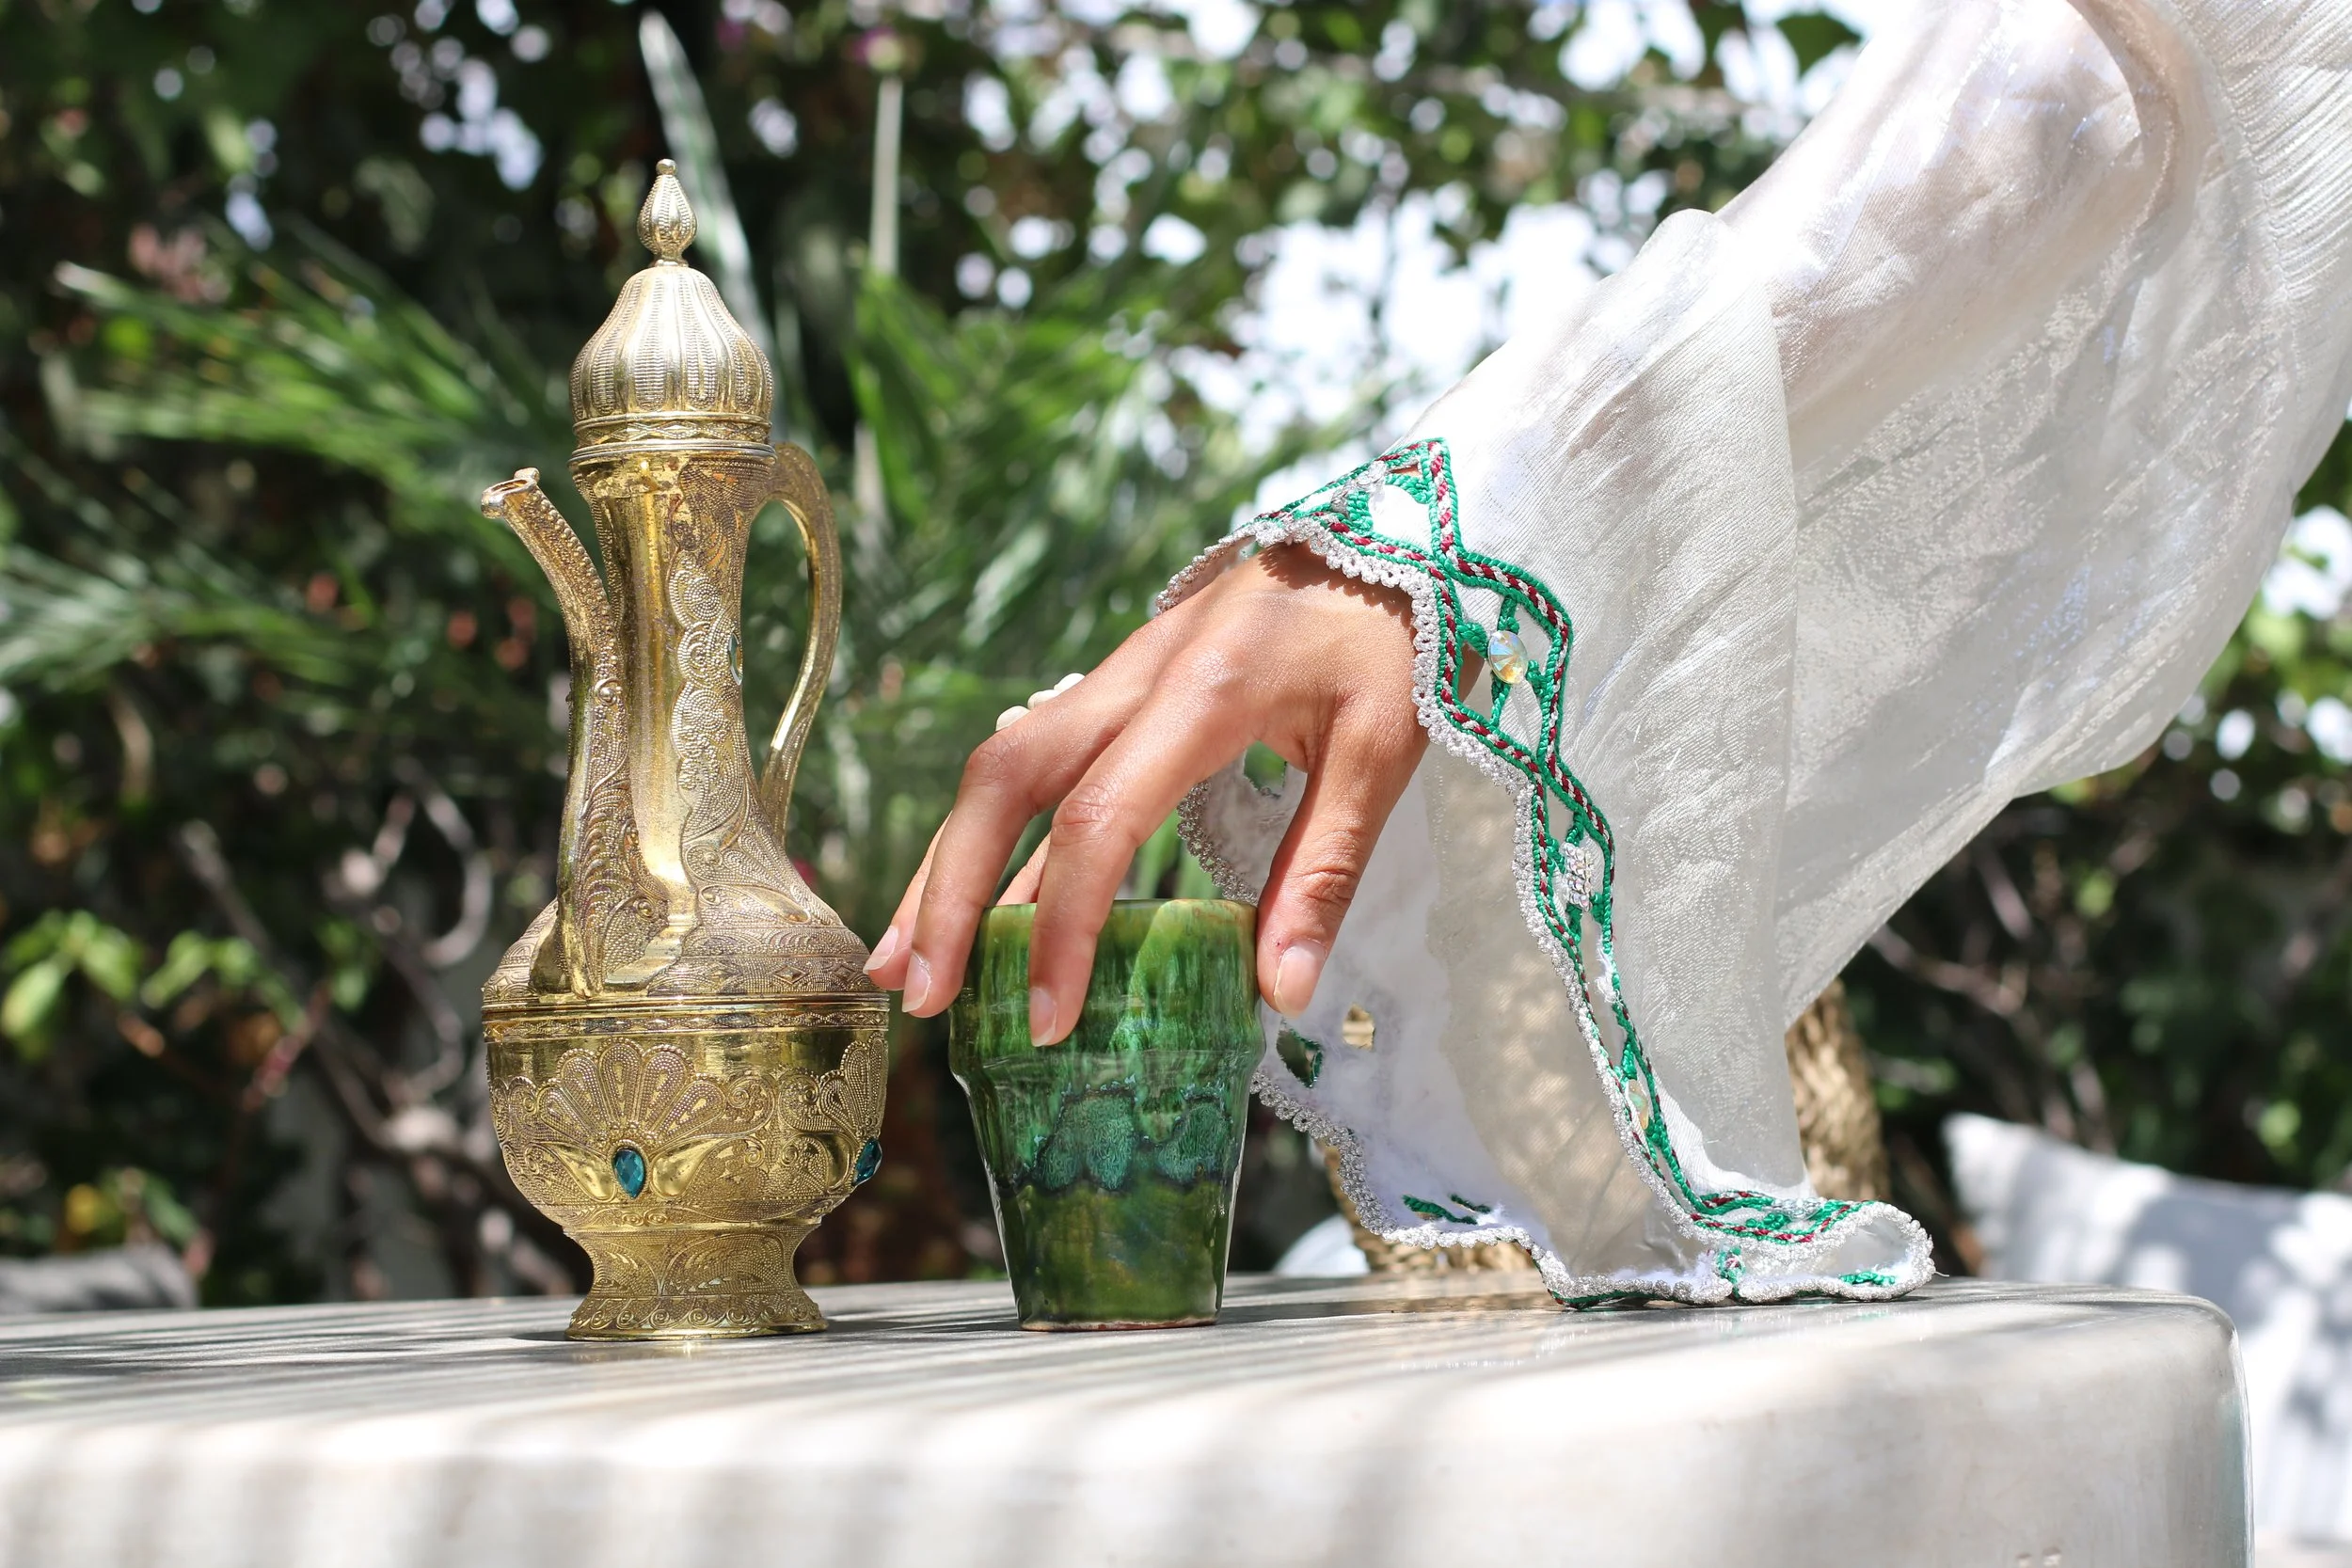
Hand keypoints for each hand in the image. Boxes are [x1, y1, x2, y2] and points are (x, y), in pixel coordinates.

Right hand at [864, 544, 1427, 1042]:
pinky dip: (997, 835)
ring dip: (948, 864)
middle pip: (1004, 779)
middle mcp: (1138, 677)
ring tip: (906, 963)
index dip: (1062, 926)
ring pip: (1003, 765)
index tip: (1048, 1016)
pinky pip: (1038, 759)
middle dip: (949, 890)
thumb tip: (1281, 994)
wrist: (1401, 529)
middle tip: (919, 993)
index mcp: (1204, 695)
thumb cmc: (1399, 639)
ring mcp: (1122, 674)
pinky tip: (980, 903)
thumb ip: (1323, 874)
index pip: (1098, 819)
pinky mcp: (1126, 682)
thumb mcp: (1382, 758)